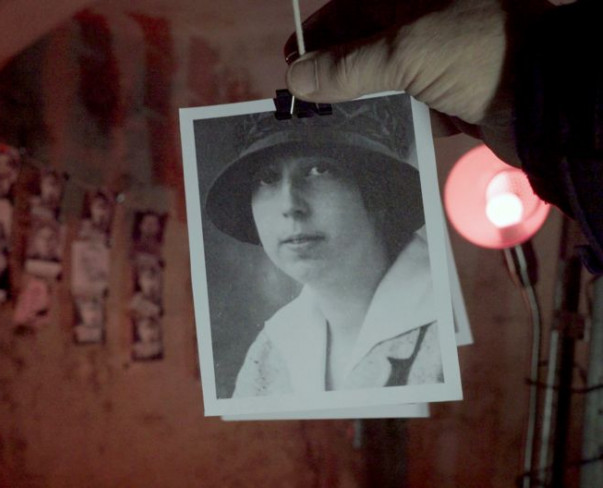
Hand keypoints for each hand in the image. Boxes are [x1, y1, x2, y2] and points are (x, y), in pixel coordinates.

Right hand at [285, 0, 550, 165]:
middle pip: (361, 46)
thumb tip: (295, 78)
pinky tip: (360, 138)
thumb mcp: (406, 52)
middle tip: (302, 103)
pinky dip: (383, 119)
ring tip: (323, 124)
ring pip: (380, 80)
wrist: (547, 98)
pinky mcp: (446, 94)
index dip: (316, 36)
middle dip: (330, 73)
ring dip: (354, 101)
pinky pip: (403, 105)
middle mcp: (421, 22)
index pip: (348, 10)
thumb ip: (348, 66)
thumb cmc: (478, 53)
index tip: (291, 66)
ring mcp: (435, 60)